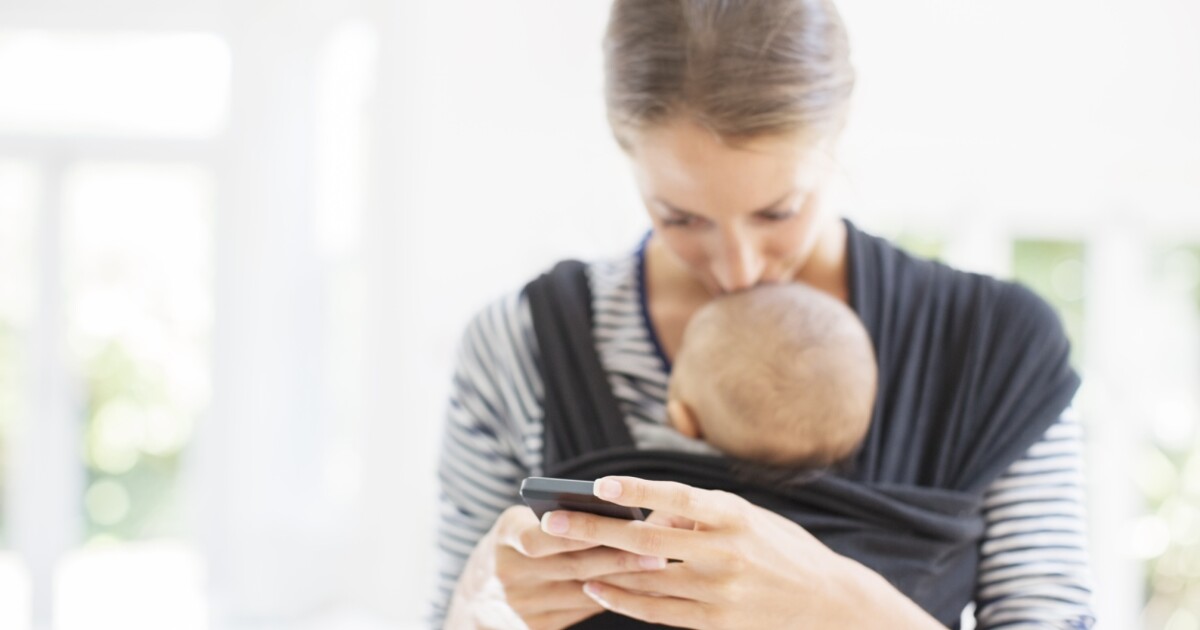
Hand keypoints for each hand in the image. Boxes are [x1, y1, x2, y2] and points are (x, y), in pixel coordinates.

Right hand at [446, 504, 670, 629]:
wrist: (478, 600)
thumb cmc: (513, 548)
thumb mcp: (519, 525)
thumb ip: (556, 519)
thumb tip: (613, 510)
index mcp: (505, 537)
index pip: (540, 537)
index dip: (577, 532)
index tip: (617, 524)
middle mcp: (510, 573)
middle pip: (573, 566)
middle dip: (618, 557)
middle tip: (657, 549)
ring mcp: (523, 605)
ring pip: (585, 590)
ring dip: (624, 579)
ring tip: (660, 567)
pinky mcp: (537, 628)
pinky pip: (583, 610)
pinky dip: (613, 596)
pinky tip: (641, 588)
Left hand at [539, 476, 942, 628]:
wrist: (829, 601)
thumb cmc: (781, 548)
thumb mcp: (748, 517)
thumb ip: (698, 514)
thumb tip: (648, 517)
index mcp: (733, 516)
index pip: (676, 497)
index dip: (636, 491)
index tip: (599, 483)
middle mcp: (724, 551)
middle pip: (645, 540)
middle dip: (594, 529)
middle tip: (554, 519)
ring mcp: (719, 591)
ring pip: (644, 578)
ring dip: (600, 565)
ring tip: (565, 552)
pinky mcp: (715, 622)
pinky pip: (657, 611)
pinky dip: (623, 599)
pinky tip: (598, 588)